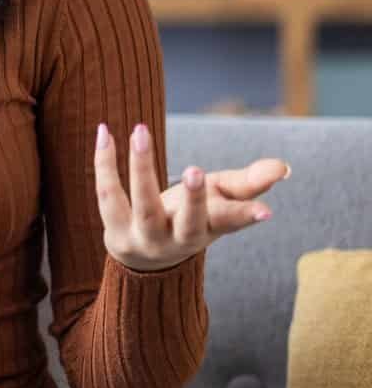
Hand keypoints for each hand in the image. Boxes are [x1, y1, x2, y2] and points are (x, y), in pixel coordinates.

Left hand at [94, 121, 291, 272]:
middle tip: (198, 171)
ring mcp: (144, 236)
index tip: (266, 212)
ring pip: (143, 206)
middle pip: (186, 223)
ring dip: (141, 168)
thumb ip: (249, 183)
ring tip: (141, 130)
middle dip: (193, 199)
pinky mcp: (113, 227)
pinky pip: (107, 193)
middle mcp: (176, 239)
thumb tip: (283, 167)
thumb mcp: (220, 202)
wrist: (145, 257)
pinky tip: (105, 131)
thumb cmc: (190, 218)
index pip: (229, 223)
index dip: (246, 216)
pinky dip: (104, 162)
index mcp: (207, 230)